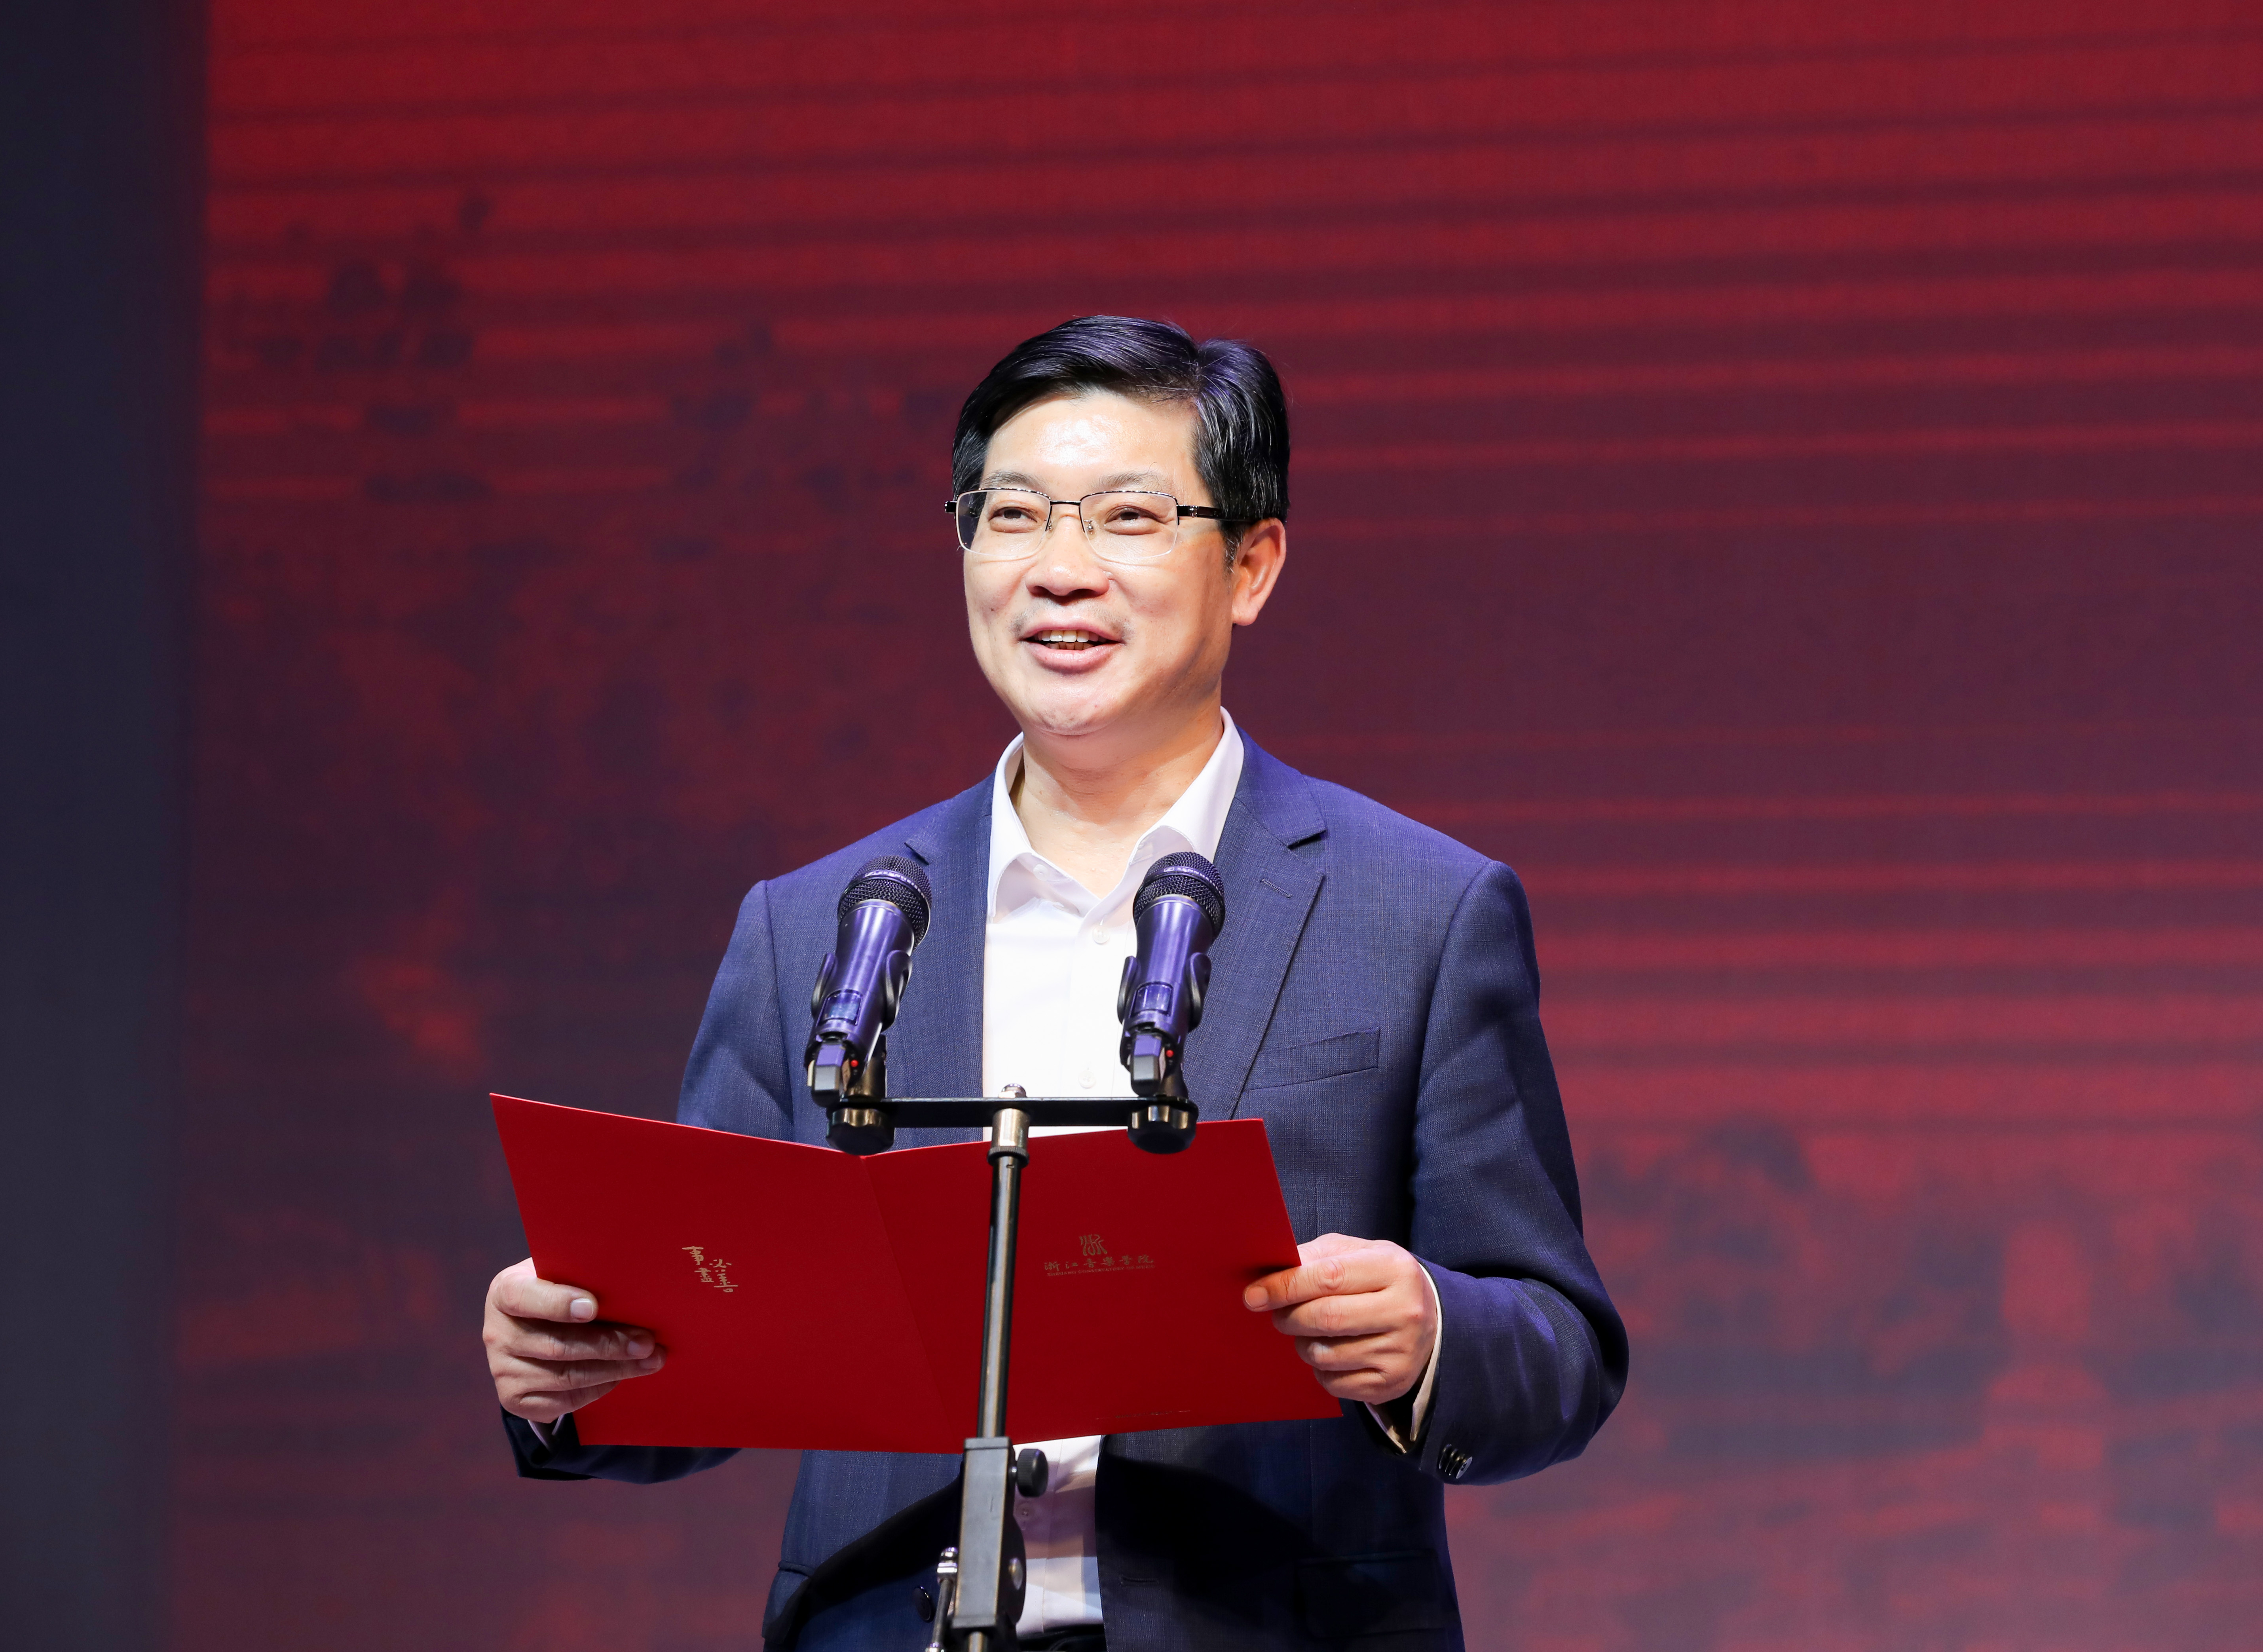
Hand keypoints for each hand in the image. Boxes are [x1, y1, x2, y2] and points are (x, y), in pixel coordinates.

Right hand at [483, 1258, 665, 1423]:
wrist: (527, 1328)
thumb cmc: (555, 1292)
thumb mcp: (559, 1275)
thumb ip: (581, 1278)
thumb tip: (633, 1286)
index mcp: (505, 1292)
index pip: (523, 1297)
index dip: (558, 1303)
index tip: (593, 1307)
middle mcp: (497, 1333)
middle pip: (557, 1345)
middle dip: (609, 1345)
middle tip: (647, 1343)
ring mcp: (503, 1369)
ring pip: (566, 1376)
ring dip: (614, 1369)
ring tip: (650, 1361)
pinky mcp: (514, 1398)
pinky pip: (563, 1400)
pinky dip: (598, 1388)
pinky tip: (621, 1375)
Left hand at [1244, 1234, 1436, 1405]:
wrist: (1431, 1322)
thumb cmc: (1381, 1281)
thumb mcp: (1358, 1254)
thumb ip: (1317, 1256)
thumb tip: (1271, 1271)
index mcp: (1394, 1269)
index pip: (1327, 1277)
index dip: (1284, 1286)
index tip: (1254, 1294)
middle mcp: (1403, 1311)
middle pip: (1325, 1318)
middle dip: (1288, 1317)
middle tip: (1277, 1314)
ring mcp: (1399, 1352)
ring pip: (1325, 1354)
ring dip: (1301, 1343)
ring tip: (1306, 1332)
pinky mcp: (1390, 1384)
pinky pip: (1333, 1382)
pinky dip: (1318, 1368)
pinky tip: (1329, 1351)